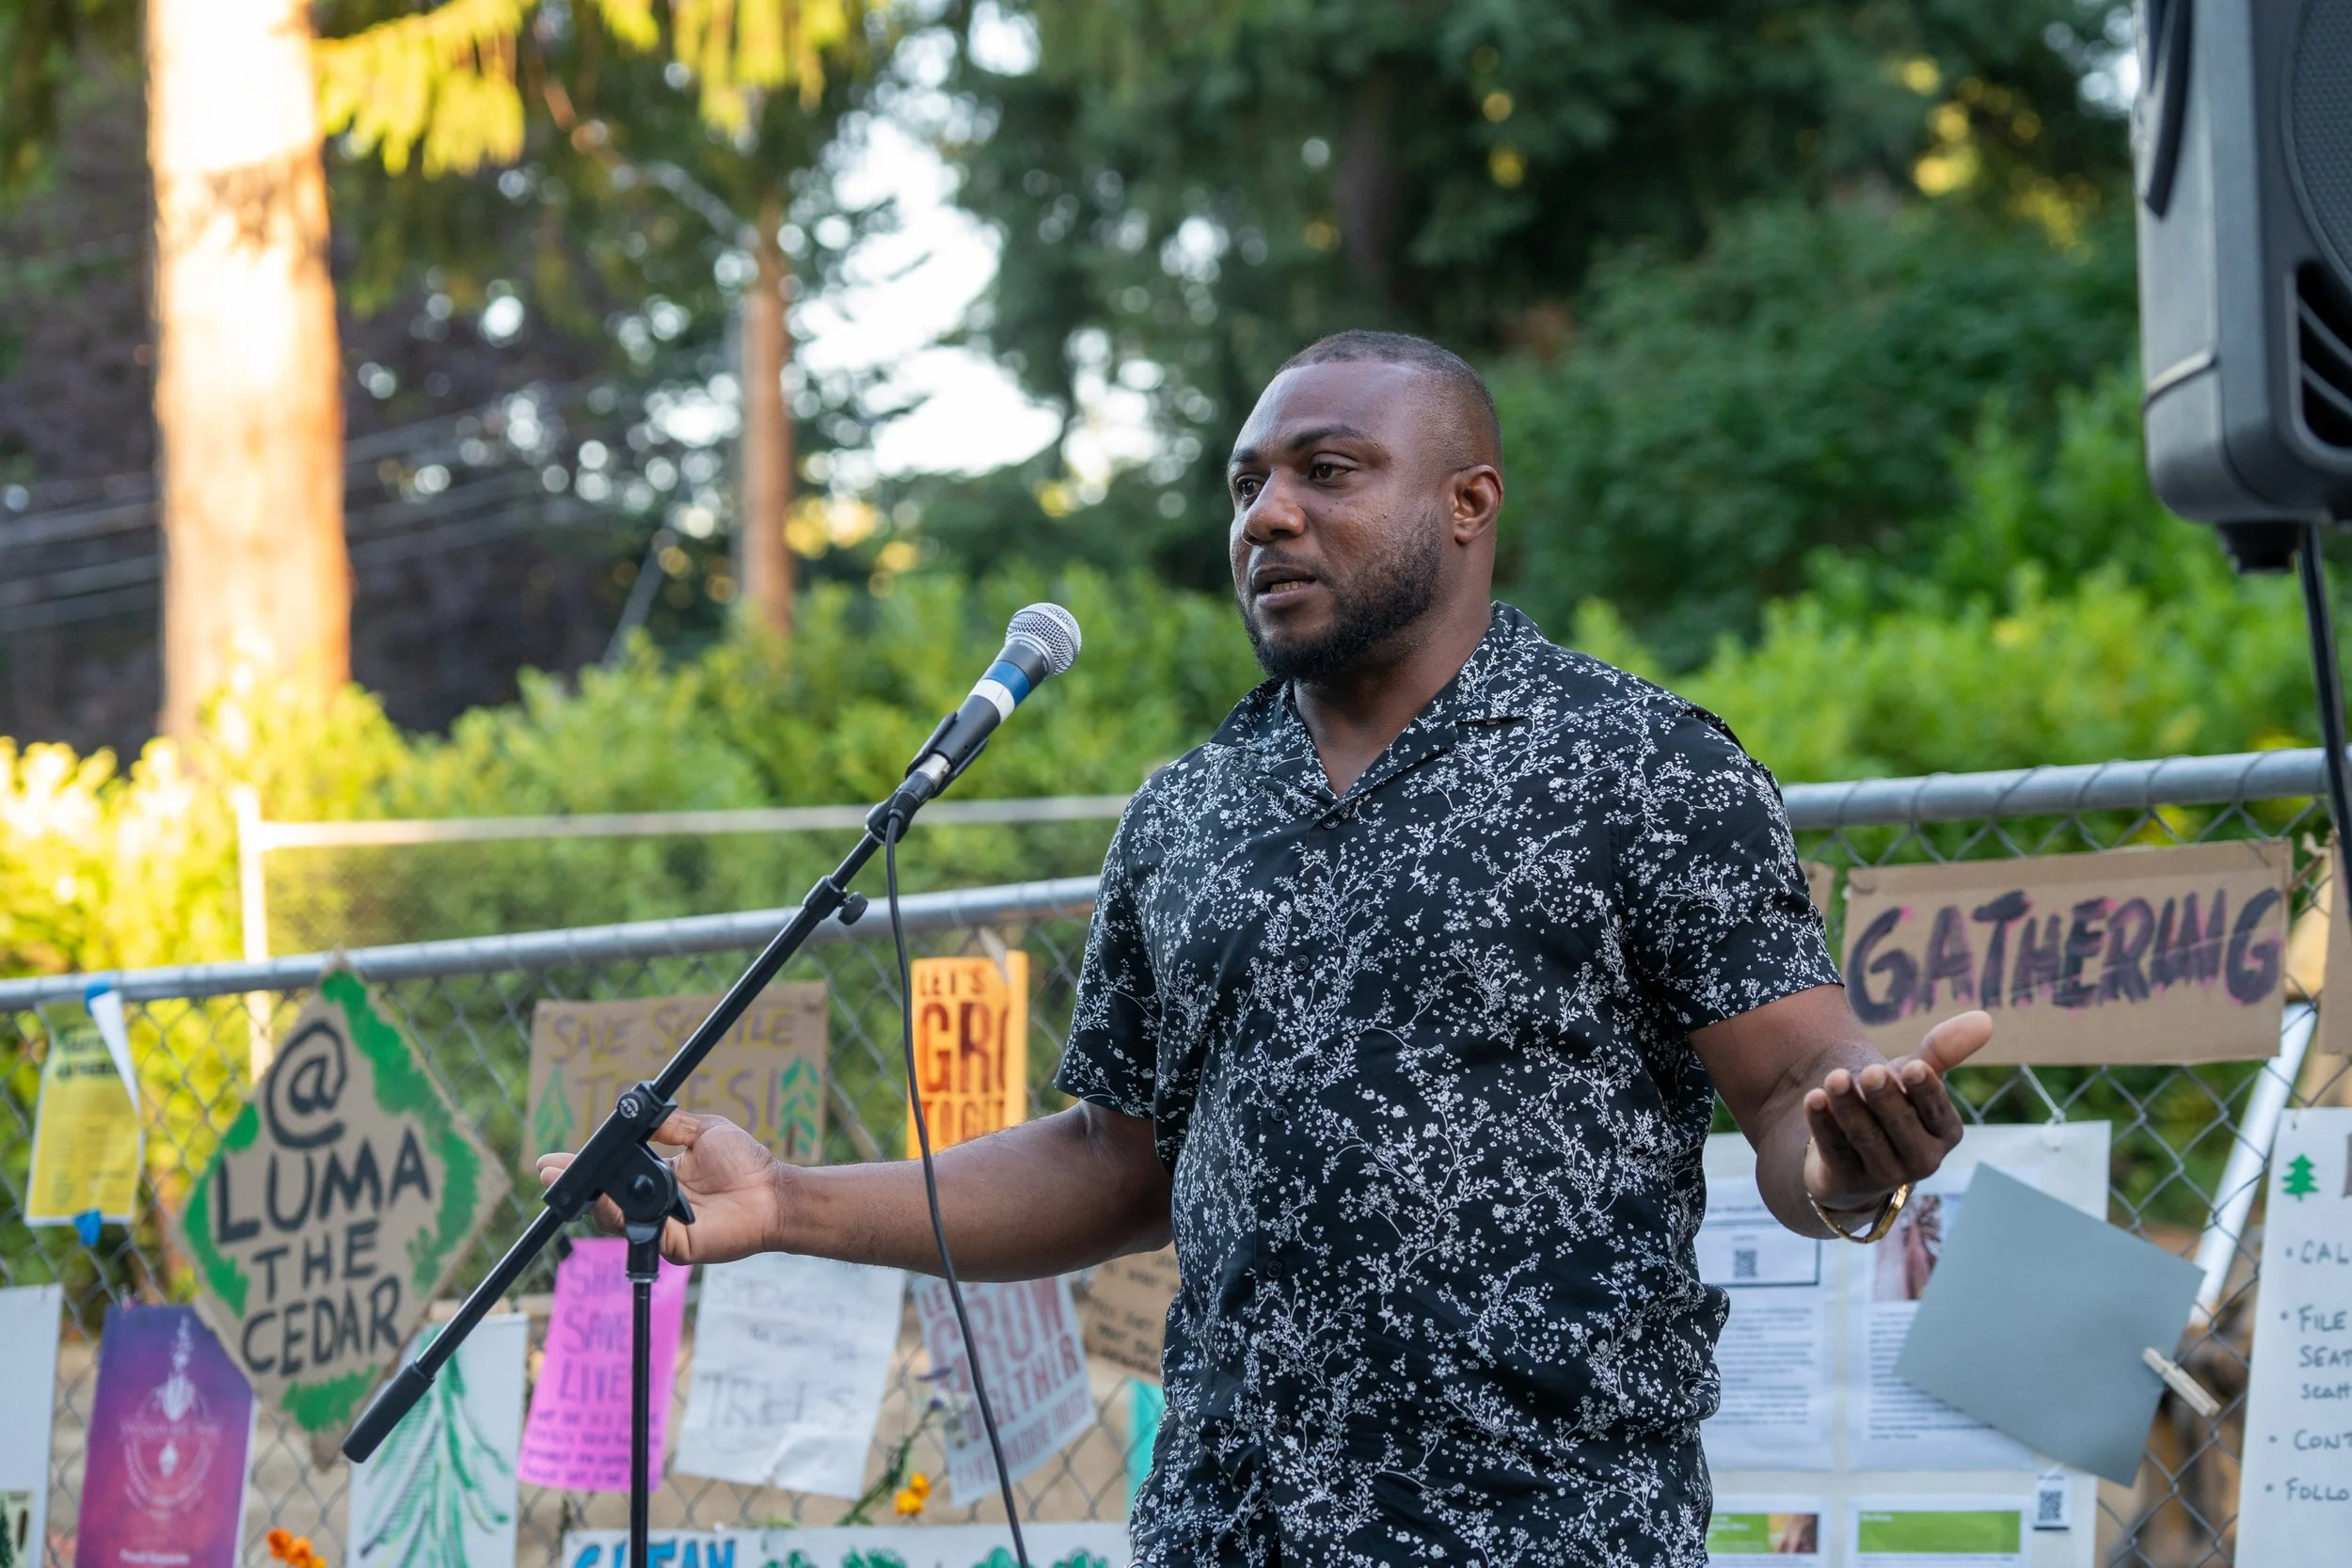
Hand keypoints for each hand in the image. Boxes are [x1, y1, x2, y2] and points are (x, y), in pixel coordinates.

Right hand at [535, 1111, 784, 1266]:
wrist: (772, 1191)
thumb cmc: (745, 1162)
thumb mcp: (703, 1130)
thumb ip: (669, 1124)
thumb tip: (636, 1117)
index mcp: (657, 1176)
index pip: (611, 1173)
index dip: (582, 1167)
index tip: (550, 1159)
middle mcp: (653, 1203)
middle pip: (603, 1198)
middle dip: (573, 1185)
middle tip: (549, 1172)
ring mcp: (660, 1225)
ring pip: (614, 1216)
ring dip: (593, 1198)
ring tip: (579, 1179)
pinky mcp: (671, 1243)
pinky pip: (638, 1230)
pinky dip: (620, 1215)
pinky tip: (608, 1199)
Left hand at [1802, 1010, 1991, 1215]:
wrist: (1854, 1153)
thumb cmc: (1895, 1105)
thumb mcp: (1915, 1078)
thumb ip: (1942, 1051)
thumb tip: (1985, 1018)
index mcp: (1945, 1132)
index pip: (1937, 1110)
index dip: (1925, 1090)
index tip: (1913, 1067)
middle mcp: (1921, 1159)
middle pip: (1900, 1124)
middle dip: (1884, 1097)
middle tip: (1870, 1071)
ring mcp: (1884, 1175)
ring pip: (1865, 1137)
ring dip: (1849, 1106)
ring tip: (1834, 1077)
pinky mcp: (1847, 1181)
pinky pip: (1834, 1149)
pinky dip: (1823, 1123)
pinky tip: (1813, 1098)